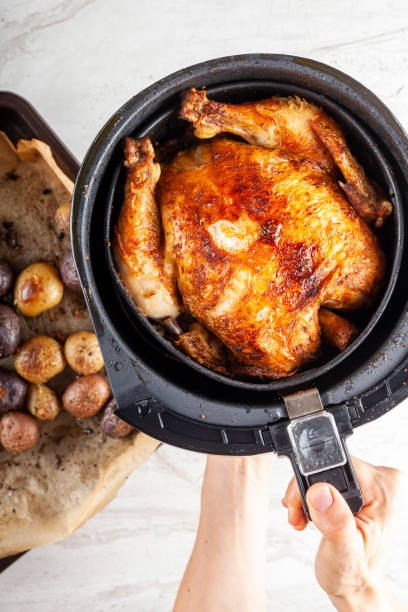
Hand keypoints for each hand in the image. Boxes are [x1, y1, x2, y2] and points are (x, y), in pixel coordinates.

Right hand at [282, 457, 404, 610]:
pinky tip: (313, 513)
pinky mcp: (362, 487)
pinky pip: (328, 477)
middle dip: (307, 490)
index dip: (312, 481)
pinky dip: (314, 494)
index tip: (303, 506)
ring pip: (325, 470)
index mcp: (385, 492)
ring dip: (307, 494)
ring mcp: (374, 484)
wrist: (357, 585)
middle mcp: (384, 482)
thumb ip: (336, 522)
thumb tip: (321, 492)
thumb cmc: (353, 574)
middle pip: (329, 465)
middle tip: (301, 515)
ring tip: (305, 519)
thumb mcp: (343, 553)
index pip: (337, 464)